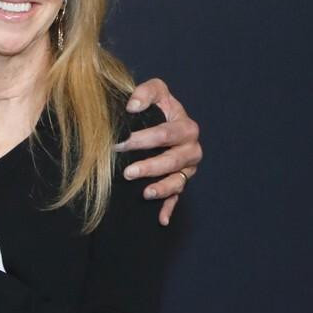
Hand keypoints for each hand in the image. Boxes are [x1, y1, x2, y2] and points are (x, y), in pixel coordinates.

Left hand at [116, 78, 201, 225]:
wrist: (163, 121)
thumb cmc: (158, 107)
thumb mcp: (156, 93)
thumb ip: (146, 92)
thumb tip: (132, 106)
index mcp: (185, 127)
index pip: (165, 134)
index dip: (143, 138)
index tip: (122, 143)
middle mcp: (191, 149)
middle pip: (172, 160)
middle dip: (150, 166)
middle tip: (127, 172)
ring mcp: (187, 169)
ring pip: (177, 181)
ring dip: (161, 188)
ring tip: (144, 193)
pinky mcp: (181, 182)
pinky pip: (177, 198)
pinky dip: (169, 209)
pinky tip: (161, 219)